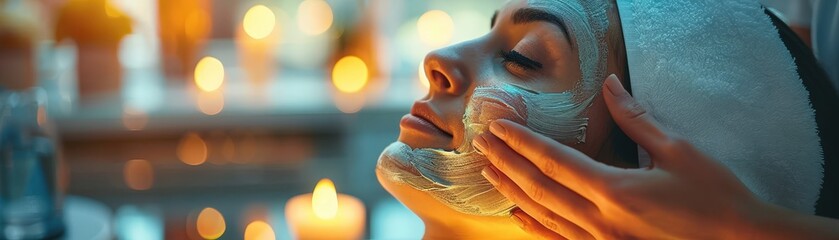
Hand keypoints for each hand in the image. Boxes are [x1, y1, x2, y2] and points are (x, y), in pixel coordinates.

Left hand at [471, 74, 765, 238]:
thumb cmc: (716, 198)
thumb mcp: (679, 150)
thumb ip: (636, 119)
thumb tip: (610, 86)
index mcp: (616, 191)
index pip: (553, 161)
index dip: (522, 143)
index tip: (498, 128)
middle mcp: (601, 220)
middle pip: (539, 187)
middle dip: (507, 163)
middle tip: (483, 144)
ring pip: (544, 215)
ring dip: (513, 191)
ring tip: (490, 172)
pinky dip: (535, 225)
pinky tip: (519, 213)